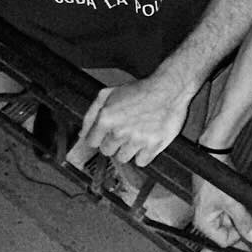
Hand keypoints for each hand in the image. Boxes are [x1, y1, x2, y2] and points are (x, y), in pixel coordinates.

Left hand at [76, 74, 194, 166]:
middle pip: (107, 151)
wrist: (169, 88)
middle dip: (113, 143)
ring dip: (128, 149)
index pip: (92, 142)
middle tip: (125, 131)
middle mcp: (119, 131)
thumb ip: (91, 114)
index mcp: (106, 118)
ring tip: (137, 135)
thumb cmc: (140, 90)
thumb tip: (82, 135)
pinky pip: (141, 162)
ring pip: (123, 158)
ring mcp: (136, 140)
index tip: (107, 133)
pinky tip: (146, 141)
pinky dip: (143, 155)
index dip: (100, 137)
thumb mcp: (108, 93)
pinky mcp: (153, 146)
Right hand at [190, 178, 251, 248]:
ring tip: (238, 202)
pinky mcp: (217, 203)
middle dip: (239, 223)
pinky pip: (230, 211)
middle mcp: (205, 219)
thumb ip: (244, 220)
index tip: (250, 228)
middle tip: (244, 210)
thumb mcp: (232, 202)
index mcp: (204, 223)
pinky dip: (237, 207)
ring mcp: (211, 211)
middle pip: (228, 231)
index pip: (224, 241)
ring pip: (231, 221)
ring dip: (238, 214)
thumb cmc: (214, 178)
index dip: (239, 236)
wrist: (214, 158)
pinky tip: (238, 199)